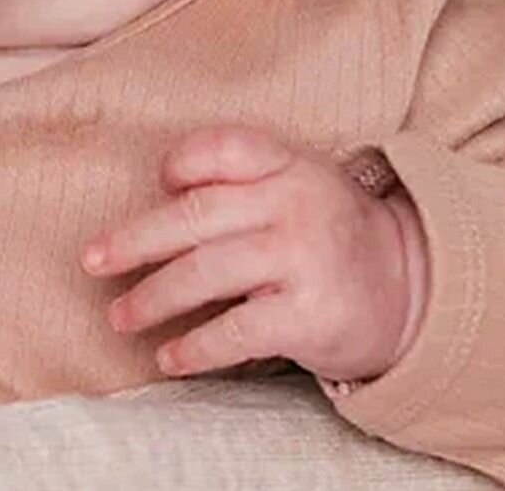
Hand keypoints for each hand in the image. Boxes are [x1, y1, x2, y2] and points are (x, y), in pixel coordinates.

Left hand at [82, 124, 427, 382]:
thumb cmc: (328, 232)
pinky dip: (194, 348)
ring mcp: (303, 259)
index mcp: (287, 164)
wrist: (411, 290)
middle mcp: (294, 204)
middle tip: (92, 260)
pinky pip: (235, 332)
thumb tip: (157, 200)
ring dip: (152, 298)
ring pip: (205, 273)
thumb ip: (238, 182)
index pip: (222, 147)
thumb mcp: (295, 184)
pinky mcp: (310, 316)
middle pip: (196, 215)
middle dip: (135, 240)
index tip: (156, 183)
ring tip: (120, 315)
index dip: (181, 162)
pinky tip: (169, 357)